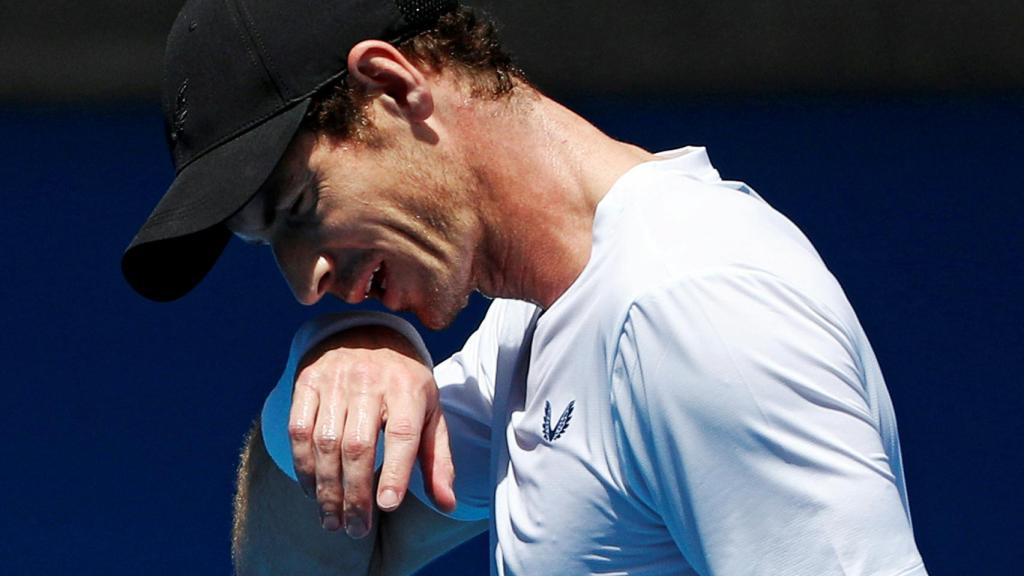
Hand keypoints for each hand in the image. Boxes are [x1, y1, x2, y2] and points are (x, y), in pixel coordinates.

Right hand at [288, 325, 455, 537]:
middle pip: (358, 445)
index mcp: (408, 388)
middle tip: (355, 529)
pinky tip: (312, 490)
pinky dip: (303, 465)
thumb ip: (438, 460)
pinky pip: (298, 429)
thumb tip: (447, 504)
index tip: (387, 506)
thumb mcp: (430, 414)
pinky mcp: (307, 381)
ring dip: (326, 488)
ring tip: (333, 520)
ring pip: (325, 442)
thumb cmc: (406, 386)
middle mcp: (370, 381)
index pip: (400, 433)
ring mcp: (335, 380)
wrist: (368, 335)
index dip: (394, 471)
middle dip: (354, 494)